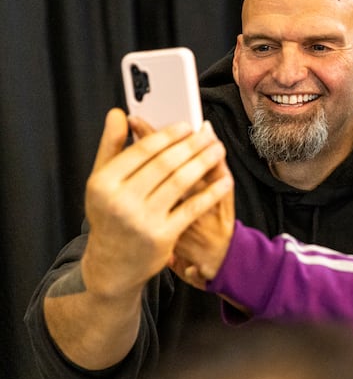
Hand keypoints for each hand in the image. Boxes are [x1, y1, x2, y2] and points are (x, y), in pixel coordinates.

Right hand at [81, 109, 232, 298]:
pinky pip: (193, 207)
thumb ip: (111, 146)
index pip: (142, 151)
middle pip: (164, 164)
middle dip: (191, 146)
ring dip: (204, 162)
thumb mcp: (101, 182)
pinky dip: (211, 191)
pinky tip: (225, 179)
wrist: (111, 266)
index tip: (187, 125)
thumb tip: (119, 113)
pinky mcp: (162, 237)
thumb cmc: (110, 214)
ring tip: (218, 149)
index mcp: (103, 184)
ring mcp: (142, 220)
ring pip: (180, 182)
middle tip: (209, 134)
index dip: (167, 136)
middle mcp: (121, 202)